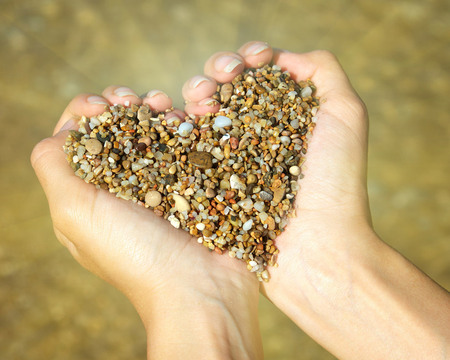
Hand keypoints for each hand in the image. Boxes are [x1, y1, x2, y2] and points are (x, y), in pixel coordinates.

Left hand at [31, 87, 262, 358]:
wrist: (200, 288)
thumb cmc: (135, 255)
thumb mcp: (75, 213)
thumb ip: (54, 166)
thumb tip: (62, 133)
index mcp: (89, 195)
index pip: (78, 139)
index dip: (86, 113)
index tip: (103, 106)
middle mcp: (123, 188)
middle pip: (116, 131)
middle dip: (122, 106)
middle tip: (135, 100)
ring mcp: (162, 185)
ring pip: (153, 132)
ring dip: (154, 110)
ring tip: (165, 105)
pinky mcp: (194, 183)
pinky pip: (185, 143)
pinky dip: (183, 125)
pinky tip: (185, 117)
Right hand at [184, 41, 449, 359]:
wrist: (317, 249)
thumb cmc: (335, 184)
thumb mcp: (346, 115)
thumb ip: (322, 72)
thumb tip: (281, 58)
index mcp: (285, 117)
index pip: (259, 76)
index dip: (249, 59)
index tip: (249, 60)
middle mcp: (257, 135)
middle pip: (228, 90)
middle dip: (218, 72)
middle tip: (218, 80)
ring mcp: (232, 159)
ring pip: (204, 114)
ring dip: (196, 94)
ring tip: (197, 100)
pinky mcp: (212, 183)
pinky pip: (189, 147)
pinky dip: (178, 125)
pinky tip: (175, 115)